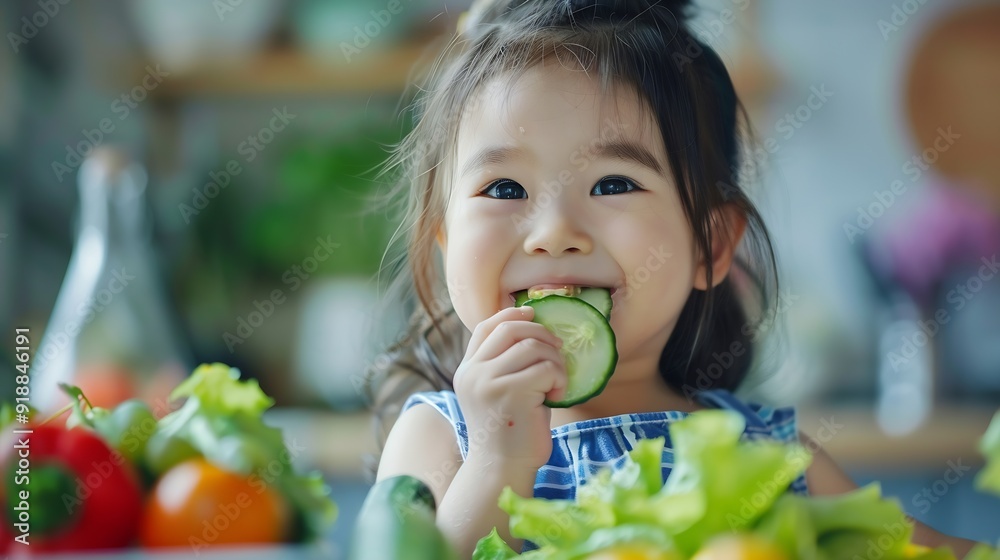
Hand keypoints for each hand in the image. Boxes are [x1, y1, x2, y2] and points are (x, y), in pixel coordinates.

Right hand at [453, 306, 566, 468]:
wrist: (502, 470)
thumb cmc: (510, 433)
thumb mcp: (499, 392)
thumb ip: (505, 364)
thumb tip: (535, 329)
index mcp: (467, 370)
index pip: (485, 327)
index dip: (512, 314)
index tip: (533, 314)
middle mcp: (472, 372)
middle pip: (510, 329)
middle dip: (541, 334)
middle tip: (557, 351)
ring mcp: (487, 381)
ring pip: (532, 346)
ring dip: (554, 361)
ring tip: (556, 383)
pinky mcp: (509, 392)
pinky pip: (545, 368)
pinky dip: (559, 378)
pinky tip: (556, 395)